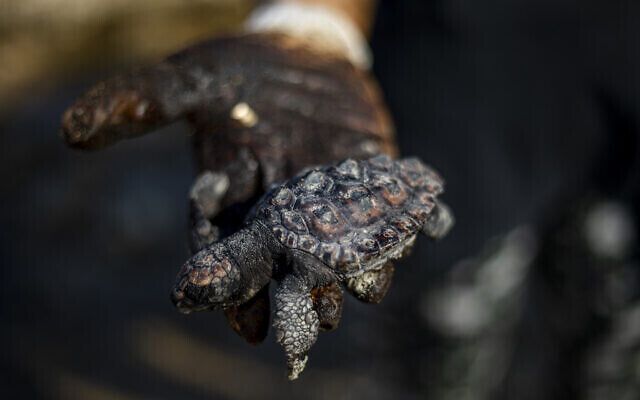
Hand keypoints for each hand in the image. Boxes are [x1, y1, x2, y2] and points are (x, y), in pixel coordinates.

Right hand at [61, 32, 396, 343]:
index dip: (229, 284)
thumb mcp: (189, 82)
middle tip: (297, 327)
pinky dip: (400, 226)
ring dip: (347, 272)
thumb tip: (71, 131)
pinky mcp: (373, 178)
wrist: (304, 53)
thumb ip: (139, 104)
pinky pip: (387, 211)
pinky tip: (409, 238)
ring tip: (354, 292)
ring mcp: (332, 199)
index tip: (238, 318)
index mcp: (236, 201)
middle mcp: (283, 211)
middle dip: (289, 294)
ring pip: (339, 248)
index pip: (227, 251)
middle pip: (285, 264)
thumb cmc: (240, 74)